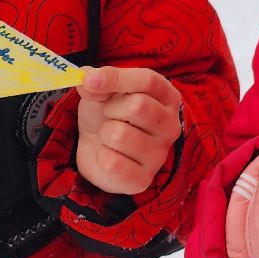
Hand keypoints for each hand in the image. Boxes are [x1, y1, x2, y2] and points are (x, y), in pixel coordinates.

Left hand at [75, 66, 182, 195]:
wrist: (96, 148)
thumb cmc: (107, 113)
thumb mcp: (102, 90)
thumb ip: (96, 81)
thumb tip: (87, 79)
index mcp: (167, 98)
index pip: (148, 80)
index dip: (117, 78)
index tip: (89, 80)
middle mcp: (171, 126)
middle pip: (138, 105)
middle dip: (111, 108)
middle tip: (109, 114)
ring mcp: (160, 155)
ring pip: (120, 134)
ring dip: (105, 133)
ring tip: (110, 136)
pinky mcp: (143, 180)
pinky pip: (112, 162)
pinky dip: (100, 156)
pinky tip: (109, 156)